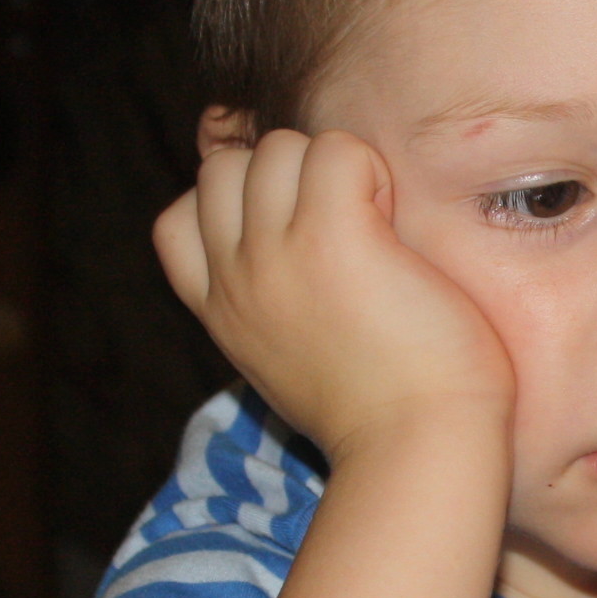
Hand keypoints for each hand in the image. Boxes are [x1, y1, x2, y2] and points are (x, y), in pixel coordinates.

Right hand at [152, 129, 512, 462]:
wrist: (417, 451)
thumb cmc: (381, 414)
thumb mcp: (292, 360)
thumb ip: (273, 307)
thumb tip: (285, 260)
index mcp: (221, 310)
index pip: (179, 218)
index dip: (233, 205)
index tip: (292, 235)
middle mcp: (236, 278)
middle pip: (225, 166)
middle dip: (285, 175)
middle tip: (345, 226)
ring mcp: (275, 255)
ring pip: (278, 147)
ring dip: (333, 167)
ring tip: (376, 224)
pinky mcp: (333, 238)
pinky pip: (338, 151)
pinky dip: (372, 171)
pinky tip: (395, 222)